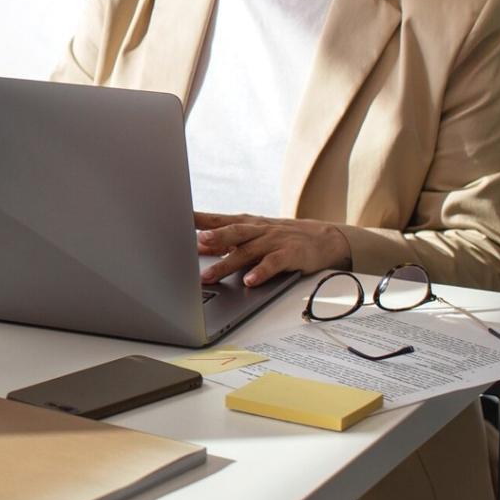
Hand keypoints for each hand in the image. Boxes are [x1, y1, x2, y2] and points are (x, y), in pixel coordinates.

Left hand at [196, 211, 351, 287]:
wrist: (323, 237)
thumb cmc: (280, 237)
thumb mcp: (252, 235)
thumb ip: (225, 241)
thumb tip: (195, 246)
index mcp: (246, 223)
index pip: (218, 218)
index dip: (198, 218)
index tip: (177, 219)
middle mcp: (258, 230)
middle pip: (233, 231)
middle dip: (214, 237)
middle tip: (196, 243)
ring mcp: (274, 241)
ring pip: (247, 251)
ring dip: (227, 263)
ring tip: (209, 275)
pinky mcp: (290, 254)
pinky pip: (273, 263)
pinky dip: (260, 272)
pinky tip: (249, 281)